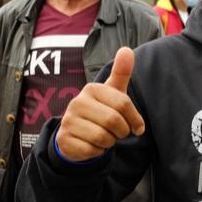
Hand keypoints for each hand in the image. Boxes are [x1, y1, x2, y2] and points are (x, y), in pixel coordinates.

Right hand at [56, 47, 145, 162]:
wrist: (76, 134)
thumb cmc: (101, 110)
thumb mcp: (113, 92)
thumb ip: (121, 73)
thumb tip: (127, 50)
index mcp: (92, 89)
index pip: (123, 104)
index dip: (135, 119)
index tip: (137, 127)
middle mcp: (77, 102)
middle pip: (113, 121)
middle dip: (122, 132)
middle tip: (118, 132)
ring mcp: (68, 121)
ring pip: (103, 137)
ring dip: (110, 142)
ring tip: (105, 137)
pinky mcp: (64, 140)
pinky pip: (92, 150)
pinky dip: (98, 152)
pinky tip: (93, 145)